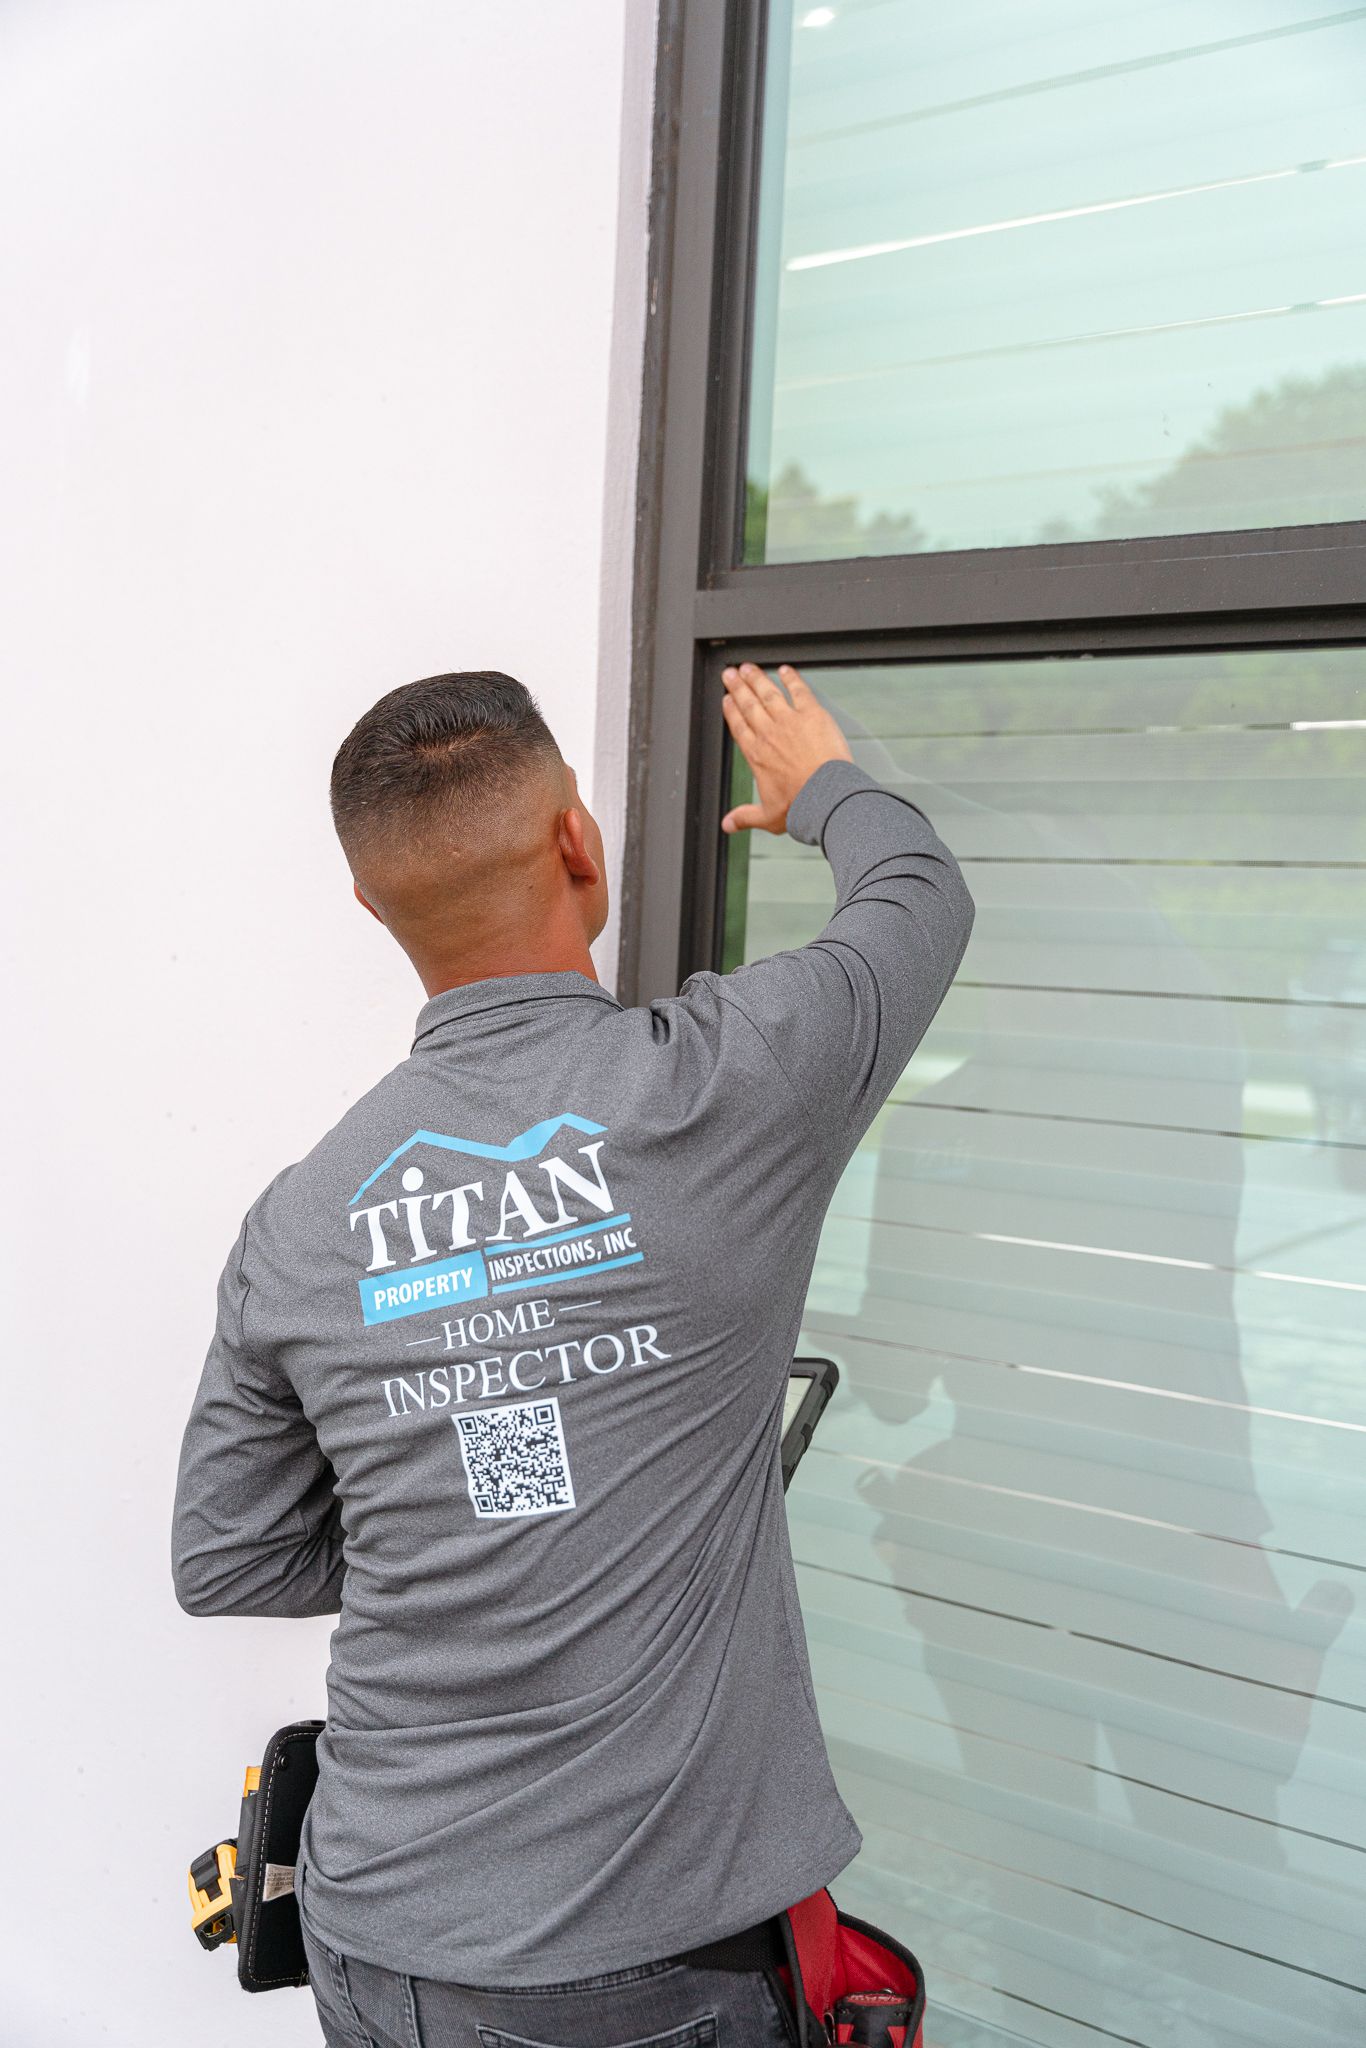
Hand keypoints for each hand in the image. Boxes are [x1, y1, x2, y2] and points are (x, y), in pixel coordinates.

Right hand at [721, 662, 852, 834]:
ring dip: (756, 678)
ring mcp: (789, 721)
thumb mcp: (767, 817)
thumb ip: (745, 817)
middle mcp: (768, 734)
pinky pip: (799, 691)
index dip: (731, 710)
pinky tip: (785, 670)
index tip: (726, 699)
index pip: (738, 726)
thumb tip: (727, 825)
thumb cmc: (799, 807)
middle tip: (729, 673)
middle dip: (737, 687)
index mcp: (756, 755)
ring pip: (768, 693)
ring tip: (747, 667)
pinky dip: (792, 679)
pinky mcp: (812, 715)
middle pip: (748, 704)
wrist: (826, 798)